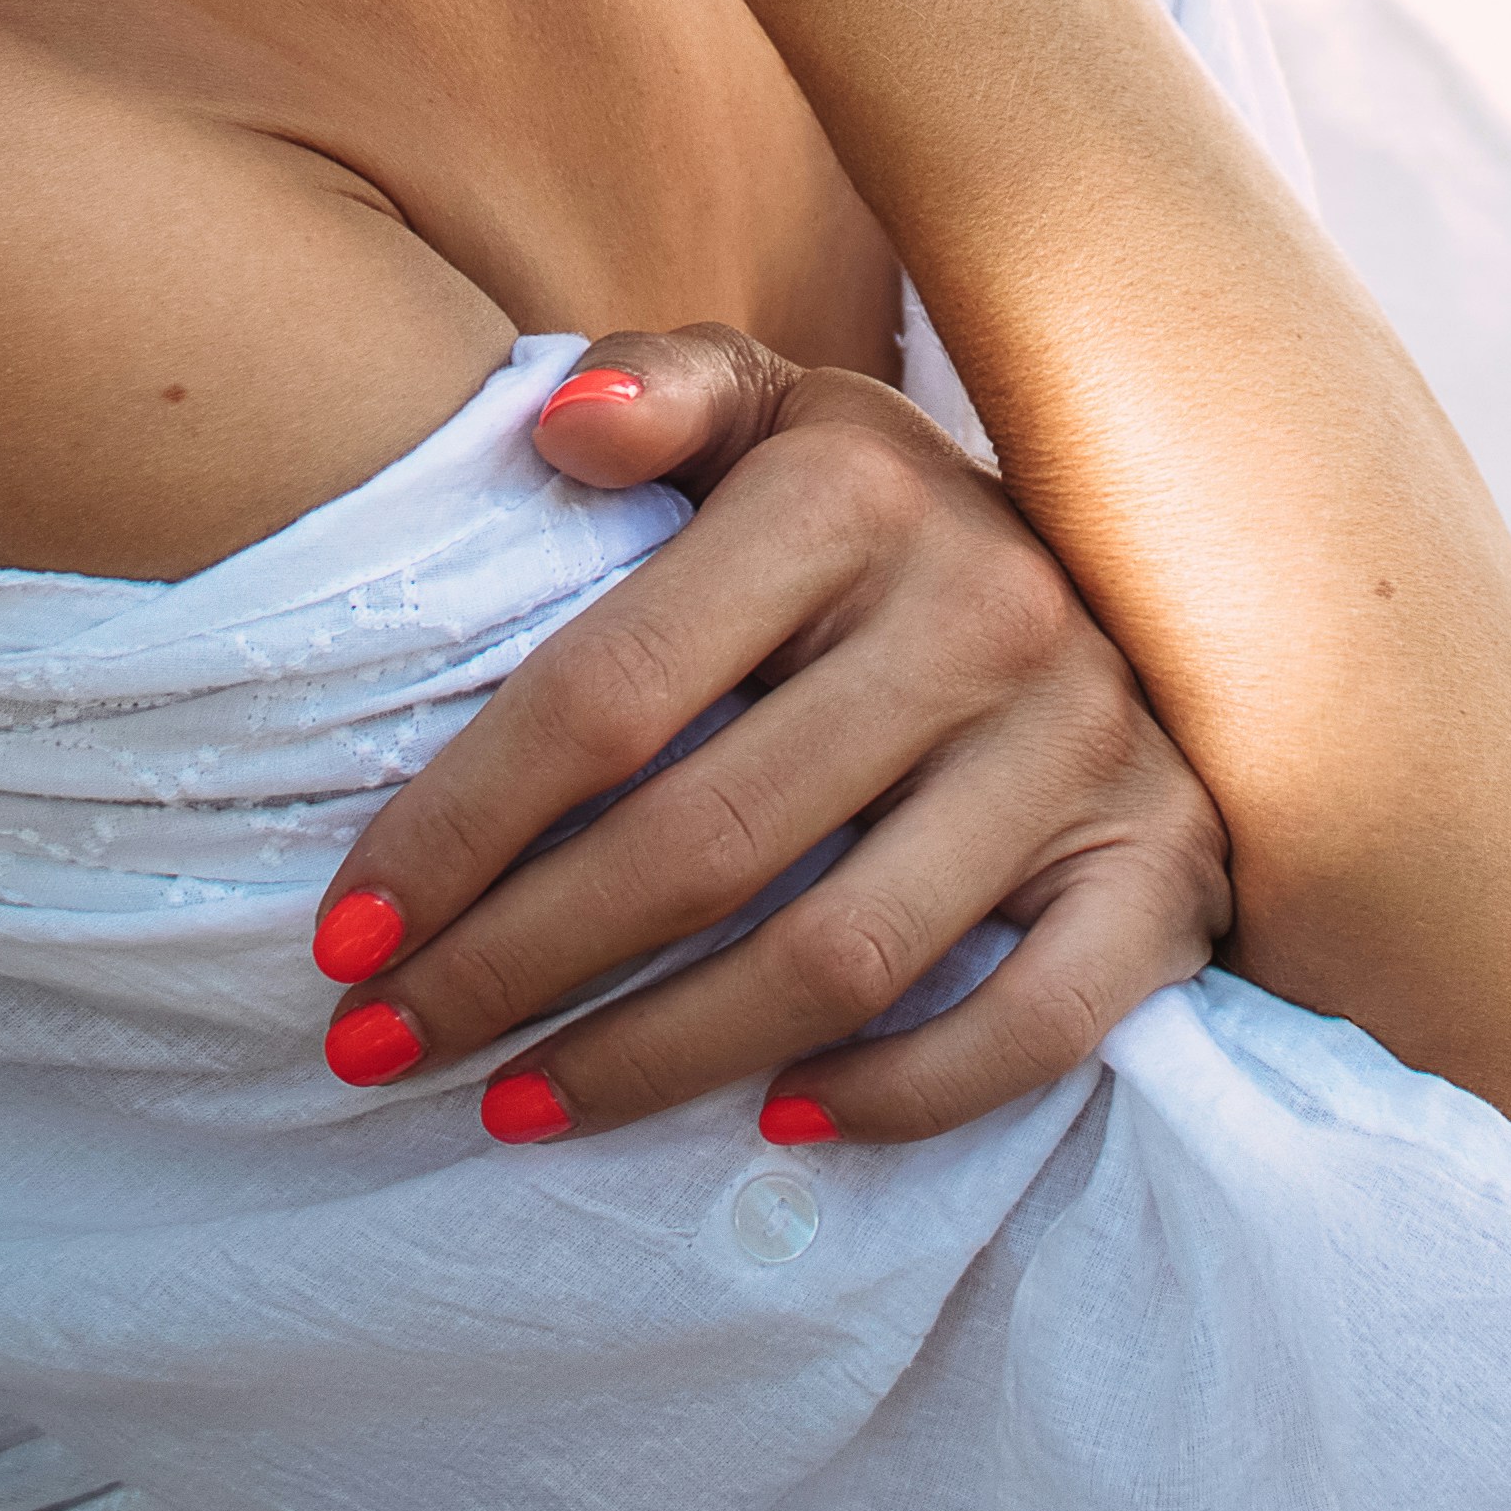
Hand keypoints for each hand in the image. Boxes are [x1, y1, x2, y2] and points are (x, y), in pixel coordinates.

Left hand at [307, 328, 1231, 1144]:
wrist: (1146, 557)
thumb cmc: (883, 513)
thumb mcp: (773, 409)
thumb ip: (660, 391)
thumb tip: (553, 427)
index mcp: (852, 492)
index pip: (607, 691)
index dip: (459, 826)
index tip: (342, 935)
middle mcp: (984, 610)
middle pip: (702, 844)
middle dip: (513, 967)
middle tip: (380, 1047)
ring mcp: (1087, 748)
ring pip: (838, 960)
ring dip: (654, 1060)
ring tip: (516, 1104)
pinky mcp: (1168, 865)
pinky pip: (1031, 1028)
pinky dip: (897, 1095)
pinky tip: (769, 1119)